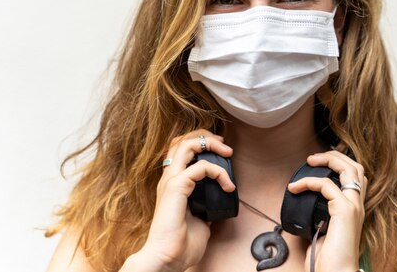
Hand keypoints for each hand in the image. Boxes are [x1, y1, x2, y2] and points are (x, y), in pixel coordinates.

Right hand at [136, 130, 234, 271]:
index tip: (222, 150)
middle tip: (224, 145)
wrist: (168, 260)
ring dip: (210, 145)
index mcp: (172, 183)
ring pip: (186, 145)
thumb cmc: (181, 244)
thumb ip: (206, 206)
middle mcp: (168, 178)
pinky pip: (200, 168)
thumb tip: (219, 201)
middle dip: (206, 136)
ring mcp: (170, 182)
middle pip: (182, 140)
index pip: (180, 150)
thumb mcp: (200, 219)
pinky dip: (218, 172)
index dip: (200, 143)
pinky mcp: (175, 188)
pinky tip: (228, 186)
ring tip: (228, 153)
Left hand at [287, 151, 367, 271]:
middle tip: (313, 158)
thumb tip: (302, 205)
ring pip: (350, 169)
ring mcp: (354, 207)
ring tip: (309, 161)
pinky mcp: (345, 211)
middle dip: (335, 156)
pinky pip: (326, 185)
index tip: (318, 164)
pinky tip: (296, 188)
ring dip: (328, 160)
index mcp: (354, 208)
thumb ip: (319, 216)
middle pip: (356, 167)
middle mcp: (358, 205)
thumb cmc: (328, 259)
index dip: (340, 164)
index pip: (356, 177)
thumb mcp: (321, 231)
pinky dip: (309, 182)